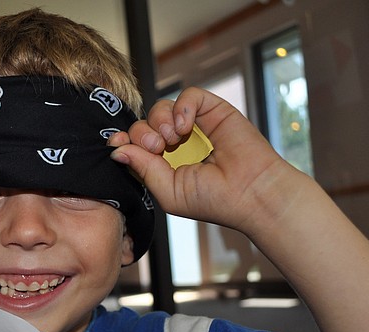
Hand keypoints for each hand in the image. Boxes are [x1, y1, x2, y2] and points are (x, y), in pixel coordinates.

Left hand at [109, 87, 297, 235]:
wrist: (251, 193)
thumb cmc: (213, 200)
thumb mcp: (167, 190)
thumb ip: (142, 168)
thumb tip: (117, 149)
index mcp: (163, 165)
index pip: (135, 144)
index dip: (123, 139)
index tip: (117, 142)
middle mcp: (176, 144)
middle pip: (144, 124)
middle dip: (142, 133)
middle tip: (156, 148)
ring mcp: (194, 126)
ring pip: (162, 107)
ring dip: (160, 120)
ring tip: (173, 139)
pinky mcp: (213, 111)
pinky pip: (188, 95)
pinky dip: (182, 107)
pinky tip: (186, 126)